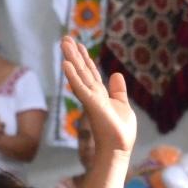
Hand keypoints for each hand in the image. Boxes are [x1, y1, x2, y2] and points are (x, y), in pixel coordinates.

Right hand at [59, 35, 135, 159]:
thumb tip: (116, 74)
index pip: (90, 72)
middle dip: (74, 54)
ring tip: (64, 43)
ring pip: (79, 75)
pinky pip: (80, 88)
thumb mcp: (122, 105)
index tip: (78, 44)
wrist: (119, 149)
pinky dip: (72, 76)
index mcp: (100, 94)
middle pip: (82, 70)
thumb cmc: (120, 133)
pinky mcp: (92, 105)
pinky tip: (65, 65)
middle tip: (65, 38)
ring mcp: (90, 99)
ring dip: (71, 59)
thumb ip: (118, 91)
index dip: (84, 58)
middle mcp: (92, 94)